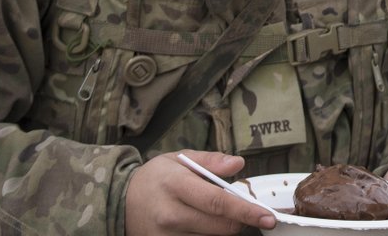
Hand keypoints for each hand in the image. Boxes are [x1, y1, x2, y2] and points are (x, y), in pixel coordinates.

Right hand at [124, 150, 275, 234]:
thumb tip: (238, 164)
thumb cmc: (156, 178)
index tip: (267, 217)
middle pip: (220, 226)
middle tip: (246, 210)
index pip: (218, 202)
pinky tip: (205, 224)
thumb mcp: (180, 159)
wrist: (120, 201)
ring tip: (215, 213)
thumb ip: (211, 161)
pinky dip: (209, 235)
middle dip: (241, 220)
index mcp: (176, 185)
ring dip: (225, 228)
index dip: (246, 211)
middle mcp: (171, 215)